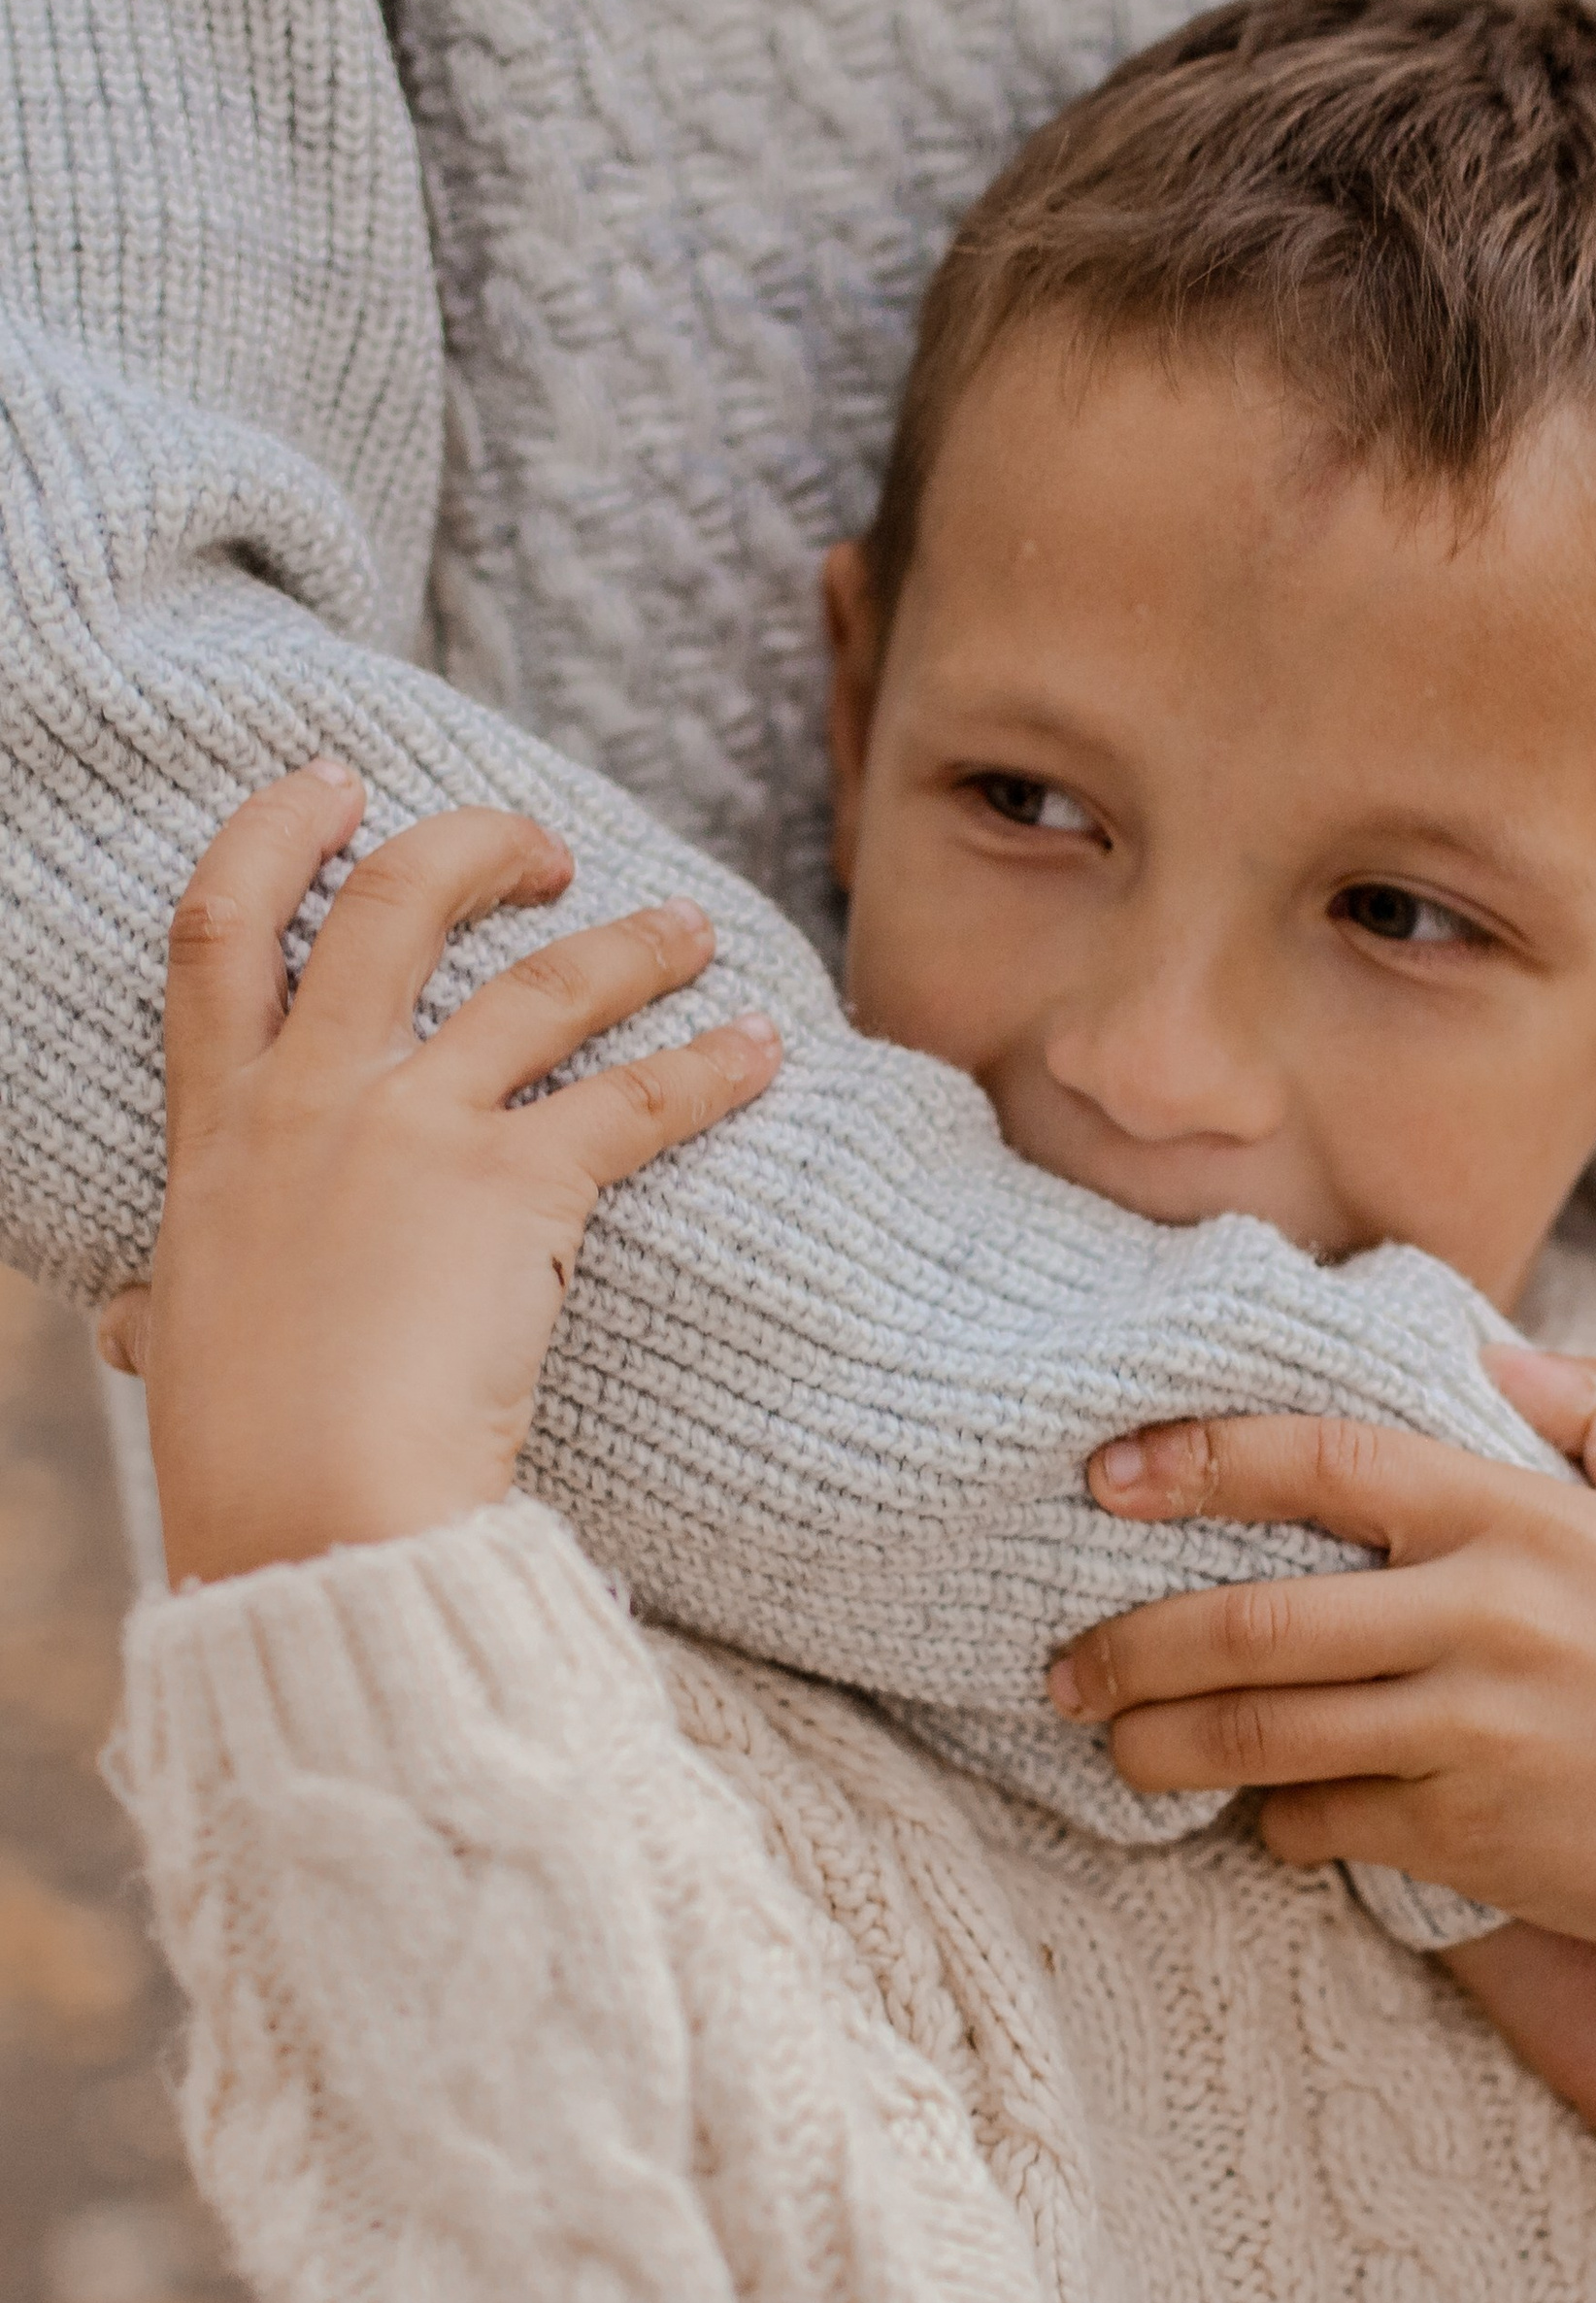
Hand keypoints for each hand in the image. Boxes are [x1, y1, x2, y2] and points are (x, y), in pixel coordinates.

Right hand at [102, 763, 779, 1582]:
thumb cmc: (245, 1460)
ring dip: (627, 943)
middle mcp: (312, 1102)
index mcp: (218, 1133)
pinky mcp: (516, 1188)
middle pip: (390, 903)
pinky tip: (761, 1050)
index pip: (218, 931)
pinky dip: (707, 1066)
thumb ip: (162, 1310)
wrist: (313, 1517)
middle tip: (541, 842)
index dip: (278, 834)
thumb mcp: (175, 1349)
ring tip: (690, 926)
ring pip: (539, 983)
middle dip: (471, 845)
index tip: (337, 784)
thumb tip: (127, 1324)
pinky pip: (632, 1096)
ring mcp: (415, 1132)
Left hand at [1051, 1344, 1595, 2151]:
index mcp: (1531, 1521)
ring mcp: (1478, 1735)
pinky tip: (1265, 1813)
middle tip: (1064, 1663)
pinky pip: (1325, 1825)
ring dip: (1164, 1744)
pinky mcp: (1474, 1840)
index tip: (1106, 1472)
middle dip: (1131, 1644)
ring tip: (1114, 1743)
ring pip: (1264, 1738)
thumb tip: (1499, 1350)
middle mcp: (1491, 1619)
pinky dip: (1278, 1821)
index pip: (1328, 1462)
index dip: (1200, 1460)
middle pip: (1255, 1622)